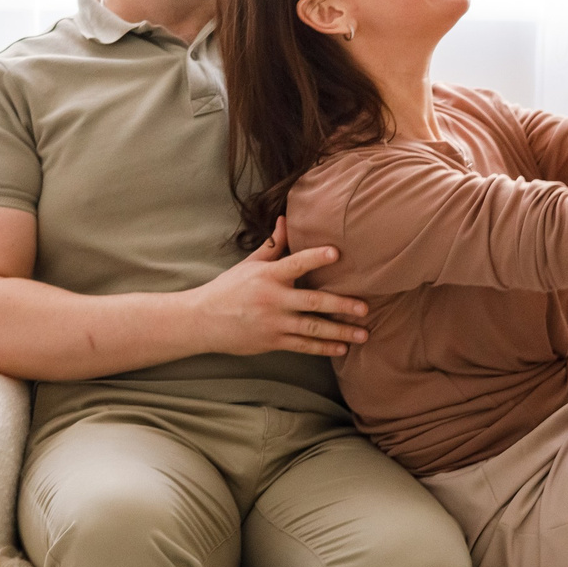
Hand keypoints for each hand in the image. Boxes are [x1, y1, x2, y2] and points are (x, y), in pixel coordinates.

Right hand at [187, 217, 371, 357]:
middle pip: (312, 302)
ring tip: (363, 334)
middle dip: (341, 305)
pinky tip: (341, 347)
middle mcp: (272, 299)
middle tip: (365, 307)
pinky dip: (323, 347)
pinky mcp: (272, 342)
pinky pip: (303, 345)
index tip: (336, 253)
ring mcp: (273, 323)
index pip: (295, 263)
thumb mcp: (249, 265)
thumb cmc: (228, 289)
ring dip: (340, 332)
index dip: (316, 258)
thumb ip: (273, 246)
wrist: (203, 321)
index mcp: (267, 275)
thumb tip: (286, 219)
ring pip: (312, 328)